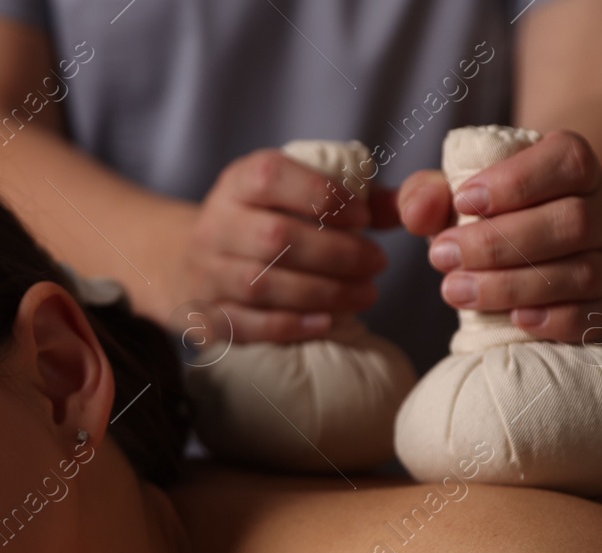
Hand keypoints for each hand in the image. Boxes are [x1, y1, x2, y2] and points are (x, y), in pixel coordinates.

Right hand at [171, 147, 390, 343]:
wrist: (189, 259)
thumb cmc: (263, 222)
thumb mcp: (297, 195)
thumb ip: (357, 198)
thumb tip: (413, 207)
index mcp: (238, 182)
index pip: (270, 176)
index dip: (321, 195)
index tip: (363, 218)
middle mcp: (215, 224)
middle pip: (274, 238)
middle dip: (336, 253)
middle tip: (377, 263)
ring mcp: (206, 272)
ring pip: (261, 285)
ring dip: (322, 293)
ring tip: (365, 294)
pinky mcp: (205, 314)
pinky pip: (245, 324)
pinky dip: (289, 326)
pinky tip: (326, 323)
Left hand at [398, 129, 601, 344]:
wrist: (528, 253)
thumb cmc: (486, 219)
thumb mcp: (451, 198)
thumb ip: (426, 195)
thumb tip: (417, 213)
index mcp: (575, 168)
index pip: (567, 161)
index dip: (515, 182)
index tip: (462, 202)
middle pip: (572, 222)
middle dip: (498, 243)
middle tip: (441, 256)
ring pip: (581, 273)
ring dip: (511, 285)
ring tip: (454, 290)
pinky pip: (597, 319)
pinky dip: (557, 321)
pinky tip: (515, 319)